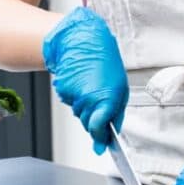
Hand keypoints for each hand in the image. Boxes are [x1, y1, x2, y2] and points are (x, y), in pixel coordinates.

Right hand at [42, 7, 128, 154]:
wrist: (81, 40)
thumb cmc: (103, 60)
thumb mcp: (119, 87)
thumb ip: (114, 114)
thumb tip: (107, 138)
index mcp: (109, 96)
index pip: (100, 128)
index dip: (100, 137)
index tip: (101, 145)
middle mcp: (91, 98)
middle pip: (89, 125)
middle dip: (94, 118)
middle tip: (99, 98)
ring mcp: (75, 95)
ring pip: (80, 114)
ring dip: (85, 105)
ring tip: (90, 85)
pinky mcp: (64, 90)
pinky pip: (71, 102)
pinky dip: (75, 96)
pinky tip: (81, 82)